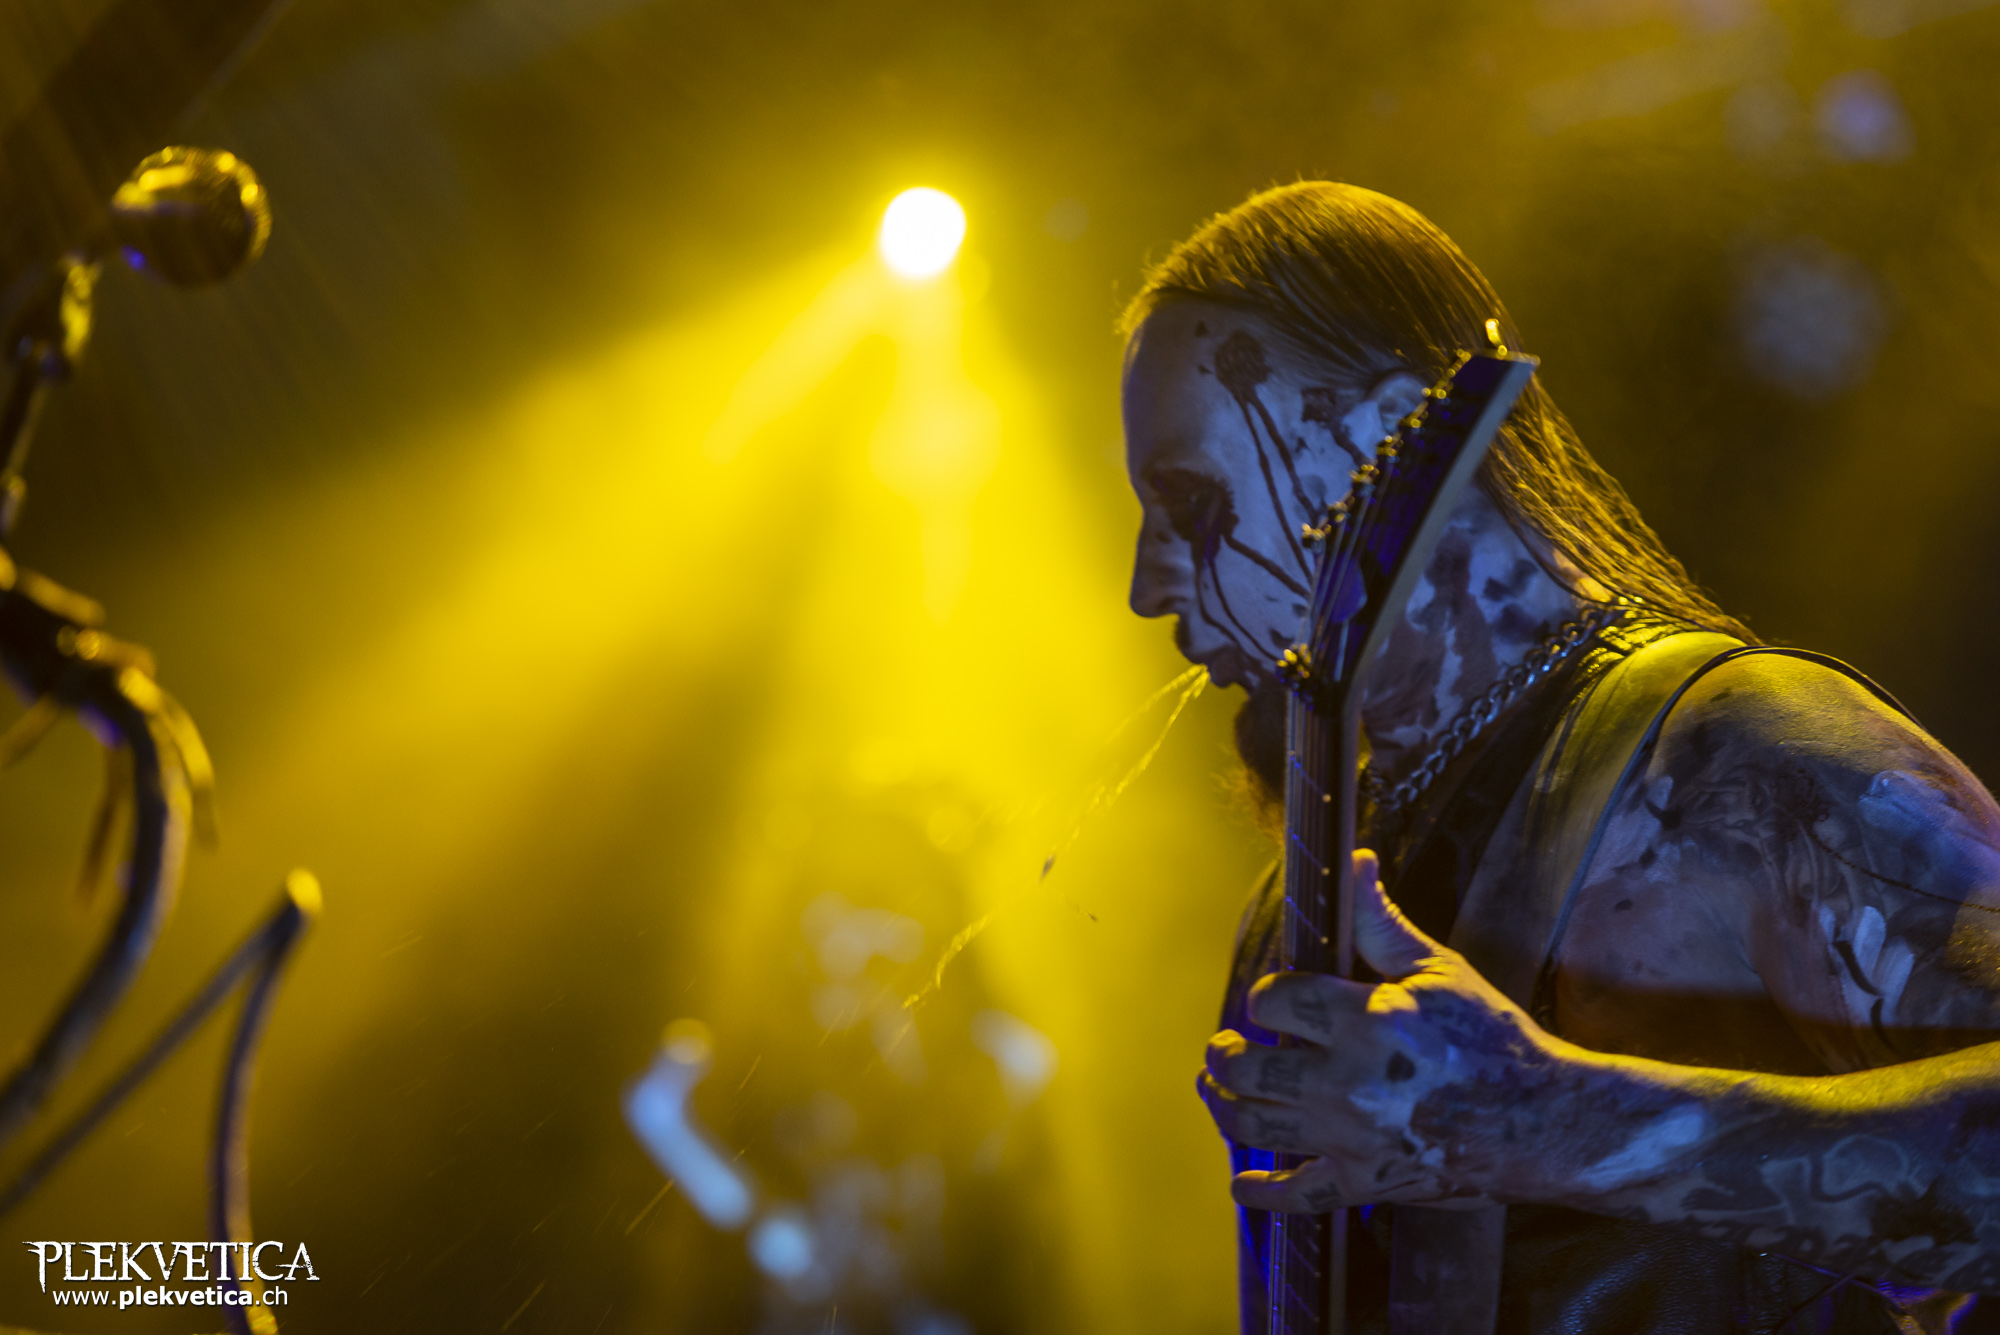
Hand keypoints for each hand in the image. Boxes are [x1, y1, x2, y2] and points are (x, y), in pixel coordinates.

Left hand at [1199, 850, 1569, 1213]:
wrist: (1546, 1121)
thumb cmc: (1494, 1039)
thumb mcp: (1439, 970)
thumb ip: (1380, 922)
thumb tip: (1354, 861)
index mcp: (1368, 1020)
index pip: (1276, 1000)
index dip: (1268, 996)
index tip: (1275, 1000)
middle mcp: (1351, 1082)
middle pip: (1248, 1069)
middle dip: (1225, 1054)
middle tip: (1224, 1047)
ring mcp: (1355, 1138)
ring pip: (1257, 1127)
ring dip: (1223, 1108)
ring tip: (1216, 1091)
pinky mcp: (1368, 1183)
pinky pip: (1298, 1196)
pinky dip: (1263, 1193)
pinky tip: (1245, 1183)